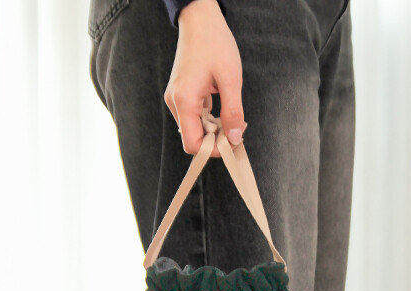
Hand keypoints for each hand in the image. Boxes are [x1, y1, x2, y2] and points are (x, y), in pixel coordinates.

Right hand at [164, 0, 247, 156]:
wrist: (199, 19)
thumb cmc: (215, 43)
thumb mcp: (230, 79)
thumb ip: (233, 112)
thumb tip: (236, 139)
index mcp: (184, 101)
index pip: (192, 144)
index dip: (212, 151)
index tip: (231, 144)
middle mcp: (175, 103)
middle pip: (192, 138)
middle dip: (215, 140)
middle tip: (236, 129)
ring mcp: (175, 99)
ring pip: (194, 129)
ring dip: (213, 129)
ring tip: (230, 116)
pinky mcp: (180, 95)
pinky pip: (193, 117)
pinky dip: (208, 119)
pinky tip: (220, 107)